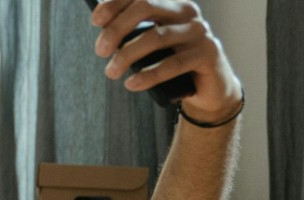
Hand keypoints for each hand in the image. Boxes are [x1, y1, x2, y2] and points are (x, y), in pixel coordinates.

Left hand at [91, 0, 241, 120]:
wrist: (208, 88)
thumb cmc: (171, 63)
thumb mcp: (149, 46)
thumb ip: (132, 35)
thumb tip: (102, 30)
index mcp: (171, 4)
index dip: (115, 4)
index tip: (95, 20)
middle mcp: (187, 12)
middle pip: (146, 7)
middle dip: (117, 28)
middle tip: (100, 51)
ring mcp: (200, 32)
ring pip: (157, 37)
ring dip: (127, 55)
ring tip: (111, 72)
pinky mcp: (208, 54)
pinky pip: (173, 64)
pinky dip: (149, 75)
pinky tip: (132, 83)